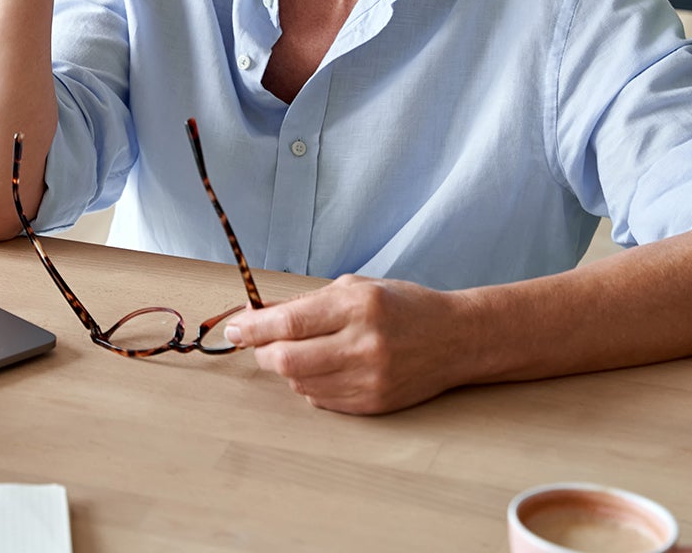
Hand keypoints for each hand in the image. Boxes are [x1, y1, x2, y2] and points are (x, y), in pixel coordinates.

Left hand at [224, 274, 478, 413]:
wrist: (457, 338)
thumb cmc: (403, 306)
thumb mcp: (355, 288)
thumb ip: (306, 303)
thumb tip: (257, 315)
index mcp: (358, 307)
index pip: (289, 322)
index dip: (253, 328)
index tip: (235, 327)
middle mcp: (364, 344)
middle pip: (288, 360)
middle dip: (264, 353)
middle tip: (261, 344)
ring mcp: (371, 379)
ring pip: (300, 382)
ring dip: (287, 368)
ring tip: (302, 351)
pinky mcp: (375, 403)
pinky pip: (321, 399)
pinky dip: (310, 384)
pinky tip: (324, 368)